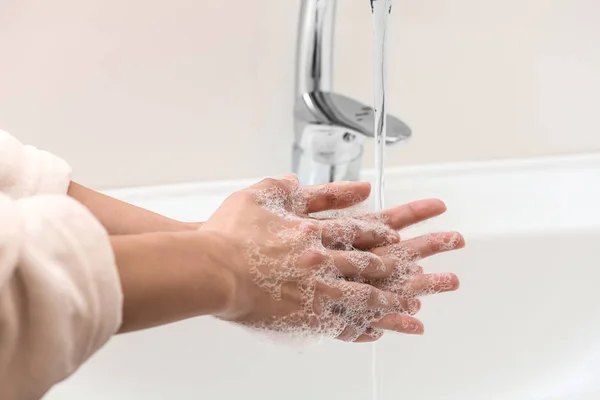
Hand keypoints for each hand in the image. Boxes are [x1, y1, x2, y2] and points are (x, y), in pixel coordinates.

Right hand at [200, 175, 462, 342]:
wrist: (208, 268)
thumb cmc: (229, 232)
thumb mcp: (259, 195)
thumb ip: (287, 187)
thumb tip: (306, 181)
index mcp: (316, 230)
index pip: (368, 227)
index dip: (401, 223)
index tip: (427, 219)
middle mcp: (324, 260)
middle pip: (380, 261)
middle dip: (418, 259)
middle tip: (451, 259)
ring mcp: (316, 290)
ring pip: (369, 296)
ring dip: (400, 298)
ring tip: (427, 303)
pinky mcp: (302, 315)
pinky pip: (341, 324)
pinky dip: (364, 327)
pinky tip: (383, 332)